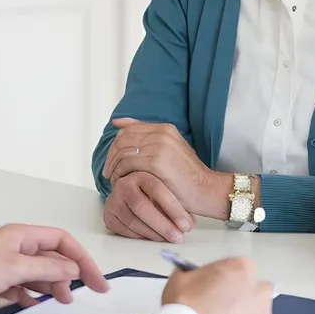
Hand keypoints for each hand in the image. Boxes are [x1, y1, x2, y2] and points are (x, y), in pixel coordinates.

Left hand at [0, 223, 108, 307]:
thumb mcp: (14, 267)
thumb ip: (46, 268)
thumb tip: (73, 269)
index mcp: (22, 235)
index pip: (61, 241)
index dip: (81, 257)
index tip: (96, 279)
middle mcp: (17, 246)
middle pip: (53, 257)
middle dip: (69, 273)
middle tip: (85, 294)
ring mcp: (7, 264)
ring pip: (40, 273)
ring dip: (53, 286)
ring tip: (62, 301)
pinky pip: (24, 287)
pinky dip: (34, 296)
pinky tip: (38, 305)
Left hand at [103, 119, 224, 215]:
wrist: (206, 190)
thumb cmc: (187, 176)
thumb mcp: (171, 150)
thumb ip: (149, 138)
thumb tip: (118, 123)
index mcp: (165, 128)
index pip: (129, 129)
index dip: (116, 144)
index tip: (112, 159)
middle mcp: (162, 133)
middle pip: (123, 139)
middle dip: (111, 156)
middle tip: (108, 172)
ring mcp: (159, 146)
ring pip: (123, 152)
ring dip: (114, 167)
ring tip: (115, 180)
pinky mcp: (156, 162)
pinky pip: (127, 165)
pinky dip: (120, 175)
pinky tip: (122, 184)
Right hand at [104, 171, 195, 242]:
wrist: (137, 191)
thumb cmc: (159, 191)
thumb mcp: (169, 189)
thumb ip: (176, 199)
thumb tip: (189, 223)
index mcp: (140, 172)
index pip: (157, 190)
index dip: (173, 210)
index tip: (187, 224)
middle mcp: (123, 184)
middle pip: (142, 206)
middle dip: (163, 225)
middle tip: (178, 236)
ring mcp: (113, 200)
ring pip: (133, 221)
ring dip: (154, 233)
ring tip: (170, 238)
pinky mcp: (109, 216)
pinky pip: (125, 230)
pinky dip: (142, 236)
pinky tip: (155, 237)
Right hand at [162, 258, 273, 313]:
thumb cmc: (185, 308)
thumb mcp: (180, 279)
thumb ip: (192, 274)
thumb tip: (190, 277)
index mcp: (242, 269)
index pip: (238, 269)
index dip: (224, 279)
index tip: (212, 289)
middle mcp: (259, 292)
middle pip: (254, 290)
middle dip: (241, 297)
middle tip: (219, 309)